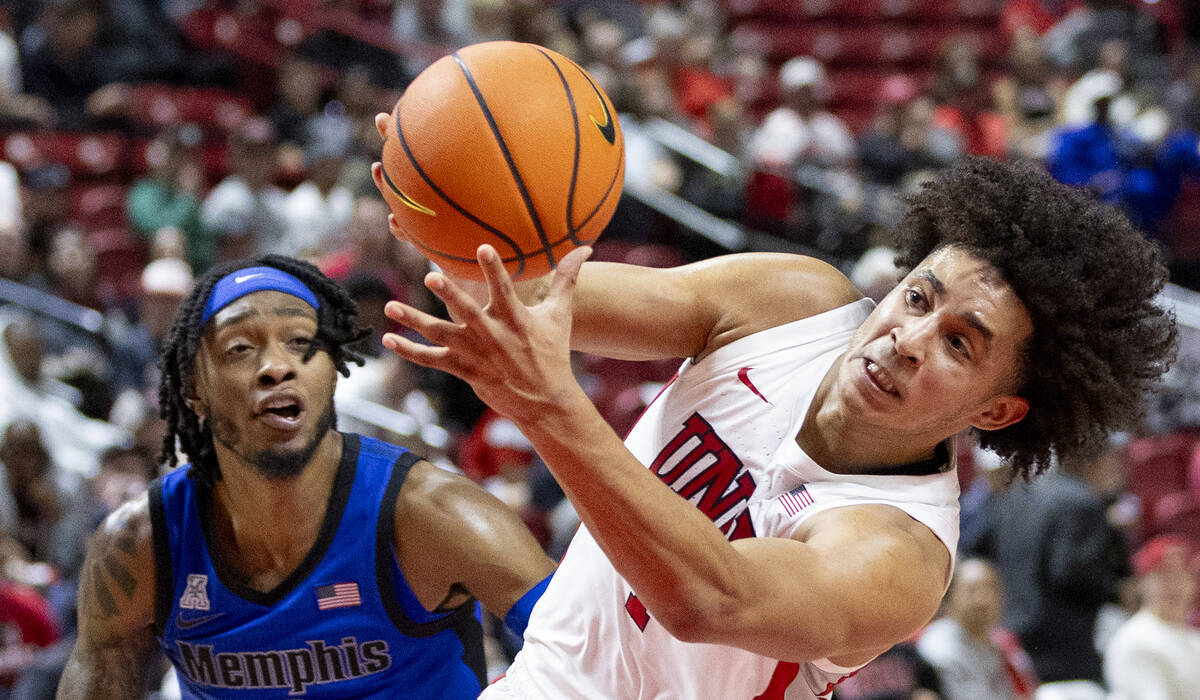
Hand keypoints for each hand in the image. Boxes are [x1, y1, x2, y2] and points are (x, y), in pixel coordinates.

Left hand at [382, 244, 590, 424]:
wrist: (544, 400)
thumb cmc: (551, 352)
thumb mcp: (560, 314)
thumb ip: (567, 278)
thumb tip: (586, 248)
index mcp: (515, 319)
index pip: (504, 289)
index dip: (494, 269)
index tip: (482, 247)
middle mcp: (492, 335)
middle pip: (468, 312)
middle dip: (450, 295)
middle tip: (430, 277)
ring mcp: (475, 353)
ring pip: (440, 335)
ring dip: (415, 321)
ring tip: (390, 307)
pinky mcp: (463, 370)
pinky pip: (432, 360)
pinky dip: (410, 352)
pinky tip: (389, 340)